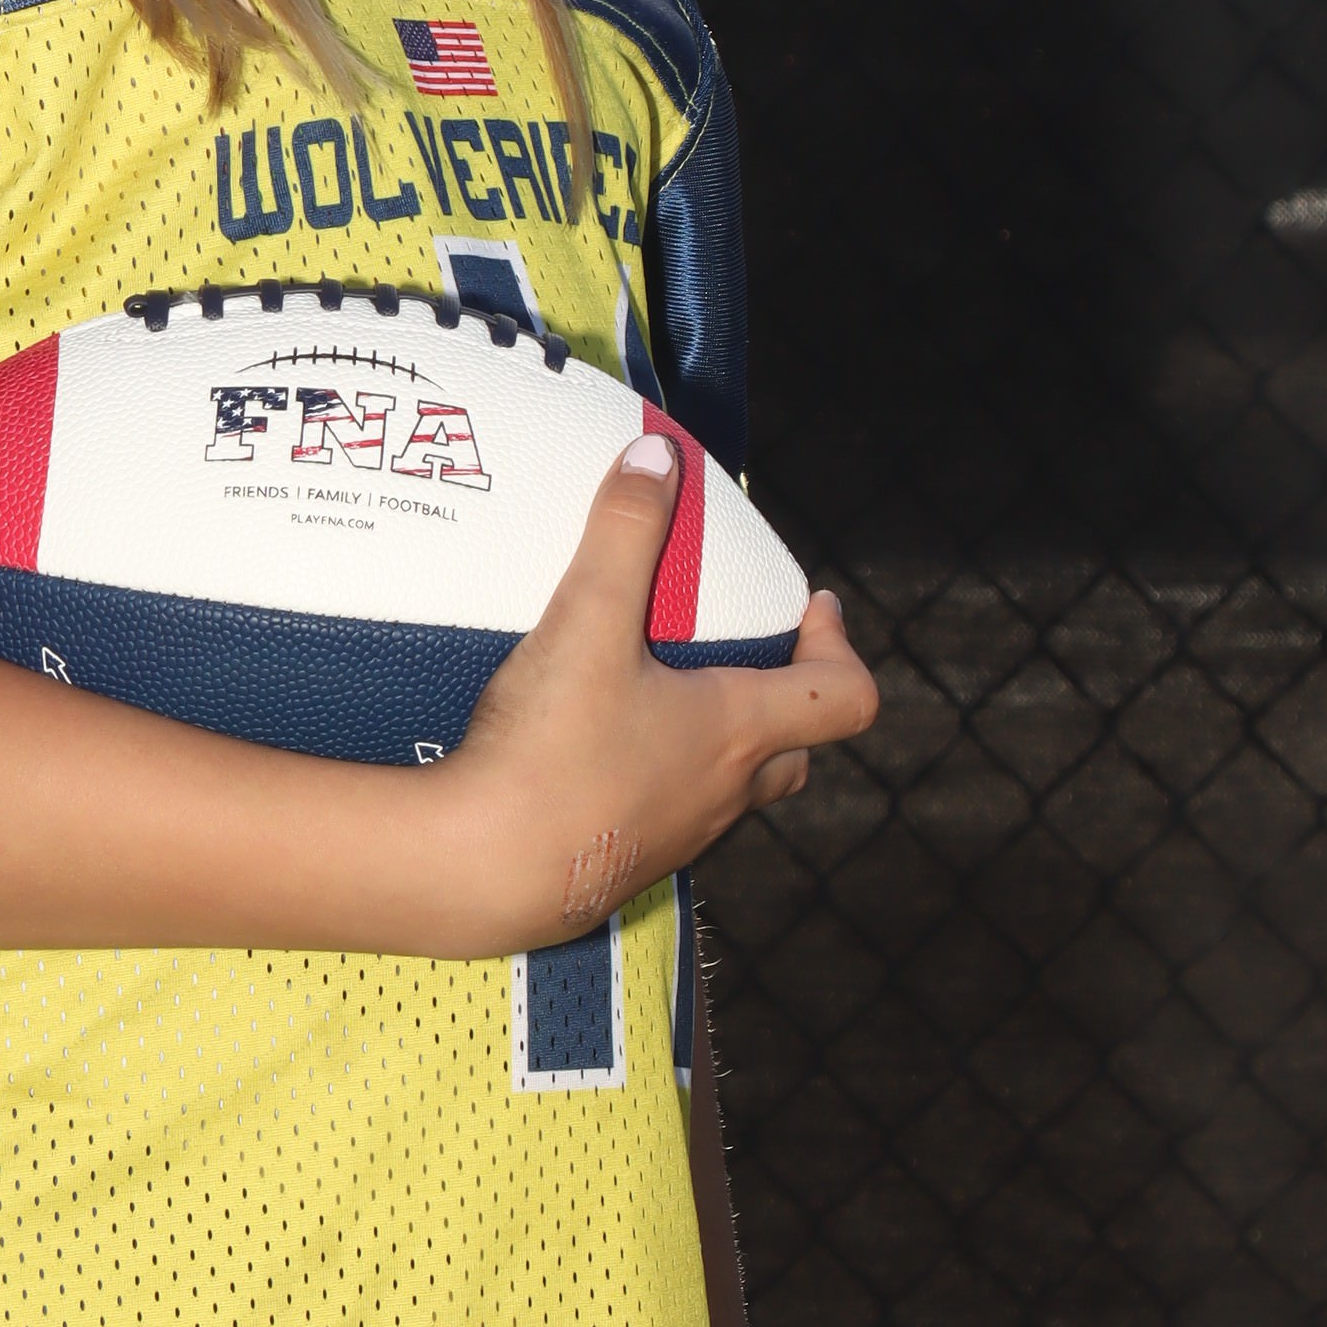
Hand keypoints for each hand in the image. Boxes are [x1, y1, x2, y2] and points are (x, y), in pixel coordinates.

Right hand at [430, 447, 876, 956]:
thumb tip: (657, 455)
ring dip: (724, 744)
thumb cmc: (551, 749)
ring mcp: (680, 837)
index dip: (839, 648)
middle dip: (786, 697)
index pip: (843, 697)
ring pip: (735, 791)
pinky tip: (600, 753)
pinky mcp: (627, 865)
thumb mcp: (587, 620)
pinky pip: (673, 818)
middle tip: (746, 654)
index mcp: (738, 730)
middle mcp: (724, 791)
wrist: (483, 871)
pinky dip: (663, 781)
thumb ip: (623, 532)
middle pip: (796, 750)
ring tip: (666, 697)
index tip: (811, 609)